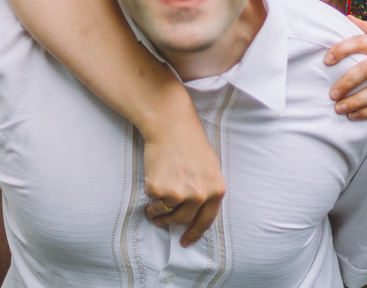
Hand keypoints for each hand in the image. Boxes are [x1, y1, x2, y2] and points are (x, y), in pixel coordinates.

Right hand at [141, 117, 225, 246]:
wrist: (171, 125)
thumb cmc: (190, 143)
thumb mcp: (210, 168)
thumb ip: (207, 191)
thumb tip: (196, 213)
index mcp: (216, 190)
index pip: (206, 221)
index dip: (194, 233)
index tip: (186, 241)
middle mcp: (200, 195)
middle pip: (183, 219)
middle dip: (171, 222)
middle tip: (162, 221)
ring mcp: (179, 193)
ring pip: (166, 214)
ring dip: (158, 215)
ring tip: (153, 209)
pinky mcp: (158, 189)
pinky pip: (153, 201)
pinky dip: (150, 197)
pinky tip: (152, 184)